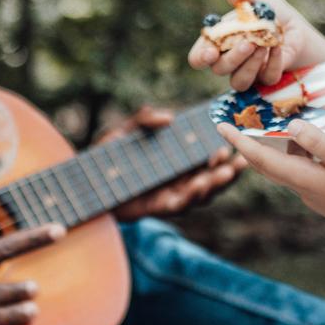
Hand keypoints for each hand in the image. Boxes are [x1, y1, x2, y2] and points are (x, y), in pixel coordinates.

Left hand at [107, 105, 241, 219]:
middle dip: (227, 172)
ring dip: (214, 185)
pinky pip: (179, 205)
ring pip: (200, 195)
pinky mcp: (157, 208)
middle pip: (211, 179)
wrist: (85, 180)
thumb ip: (144, 120)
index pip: (207, 160)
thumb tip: (169, 116)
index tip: (233, 144)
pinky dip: (191, 197)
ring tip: (224, 173)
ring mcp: (170, 195)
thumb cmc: (108, 154)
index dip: (223, 155)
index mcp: (178, 162)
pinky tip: (198, 186)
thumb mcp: (126, 131)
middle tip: (239, 162)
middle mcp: (179, 180)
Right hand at [187, 0, 324, 91]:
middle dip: (232, 57)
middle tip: (247, 43)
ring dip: (250, 64)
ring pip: (238, 81)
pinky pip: (265, 79)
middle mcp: (231, 61)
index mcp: (221, 42)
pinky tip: (279, 48)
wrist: (302, 31)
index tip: (210, 52)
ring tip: (263, 45)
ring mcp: (249, 73)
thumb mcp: (263, 2)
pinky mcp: (267, 80)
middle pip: (219, 69)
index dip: (200, 57)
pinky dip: (273, 63)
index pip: (200, 57)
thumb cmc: (275, 16)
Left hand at [218, 120, 324, 235]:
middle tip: (233, 126)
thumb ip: (317, 142)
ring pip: (284, 168)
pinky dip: (295, 156)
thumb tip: (291, 128)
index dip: (239, 142)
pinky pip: (300, 172)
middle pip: (266, 166)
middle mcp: (302, 189)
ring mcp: (313, 195)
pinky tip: (308, 143)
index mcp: (303, 179)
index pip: (261, 159)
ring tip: (272, 126)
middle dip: (247, 146)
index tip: (220, 126)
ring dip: (273, 150)